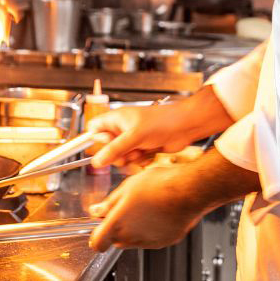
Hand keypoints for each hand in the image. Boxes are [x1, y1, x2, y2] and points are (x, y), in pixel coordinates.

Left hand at [87, 147, 260, 250]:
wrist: (190, 189)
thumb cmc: (162, 184)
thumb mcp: (129, 186)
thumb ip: (110, 202)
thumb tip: (97, 210)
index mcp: (118, 223)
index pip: (97, 243)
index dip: (96, 237)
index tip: (99, 229)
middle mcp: (131, 236)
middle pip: (116, 241)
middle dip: (117, 229)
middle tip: (126, 210)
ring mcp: (149, 241)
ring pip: (134, 241)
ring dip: (134, 230)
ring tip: (146, 209)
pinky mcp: (165, 241)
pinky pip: (152, 240)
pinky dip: (152, 231)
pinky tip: (159, 214)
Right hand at [89, 85, 232, 167]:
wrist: (185, 127)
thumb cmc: (163, 121)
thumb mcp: (134, 136)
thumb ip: (114, 149)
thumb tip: (96, 162)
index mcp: (117, 118)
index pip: (94, 128)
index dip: (97, 138)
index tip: (106, 144)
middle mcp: (123, 128)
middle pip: (106, 148)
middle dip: (117, 154)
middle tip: (128, 151)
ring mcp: (133, 139)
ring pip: (120, 157)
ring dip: (131, 158)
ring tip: (142, 150)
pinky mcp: (143, 148)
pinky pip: (133, 160)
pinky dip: (141, 160)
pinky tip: (150, 153)